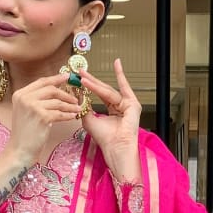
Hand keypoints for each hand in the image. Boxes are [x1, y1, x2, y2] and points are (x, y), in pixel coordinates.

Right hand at [7, 74, 81, 167]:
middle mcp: (25, 98)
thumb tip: (55, 91)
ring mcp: (33, 107)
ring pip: (57, 102)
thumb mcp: (25, 111)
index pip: (41, 82)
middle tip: (75, 98)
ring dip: (69, 105)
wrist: (19, 150)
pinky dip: (68, 115)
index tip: (67, 77)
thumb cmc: (24, 134)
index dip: (56, 78)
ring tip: (76, 108)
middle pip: (51, 89)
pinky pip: (60, 113)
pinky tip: (73, 116)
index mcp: (20, 94)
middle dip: (65, 93)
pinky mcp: (42, 117)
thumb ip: (35, 100)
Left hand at [79, 59, 141, 181]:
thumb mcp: (89, 120)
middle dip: (92, 80)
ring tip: (83, 77)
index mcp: (112, 111)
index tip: (81, 78)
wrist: (115, 147)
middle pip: (104, 90)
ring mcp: (127, 105)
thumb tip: (79, 94)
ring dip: (96, 83)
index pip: (101, 95)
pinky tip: (117, 65)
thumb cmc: (105, 138)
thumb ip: (85, 107)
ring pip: (109, 90)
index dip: (91, 86)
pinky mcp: (133, 103)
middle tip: (81, 72)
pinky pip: (123, 88)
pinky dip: (120, 75)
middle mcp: (120, 107)